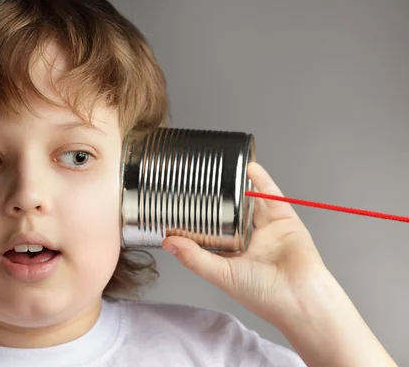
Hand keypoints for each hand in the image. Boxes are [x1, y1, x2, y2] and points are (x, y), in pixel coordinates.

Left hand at [162, 161, 328, 325]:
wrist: (300, 298)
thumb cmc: (262, 294)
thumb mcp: (220, 274)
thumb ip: (194, 257)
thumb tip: (168, 243)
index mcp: (233, 256)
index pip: (212, 232)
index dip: (198, 220)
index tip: (180, 204)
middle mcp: (250, 241)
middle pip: (231, 213)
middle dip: (218, 198)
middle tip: (201, 180)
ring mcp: (268, 230)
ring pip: (250, 202)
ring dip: (238, 185)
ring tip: (223, 168)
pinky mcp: (286, 221)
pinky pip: (272, 197)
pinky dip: (262, 181)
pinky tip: (250, 168)